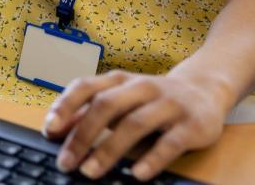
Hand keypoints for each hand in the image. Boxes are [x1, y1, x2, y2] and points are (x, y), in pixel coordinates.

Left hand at [41, 70, 227, 180]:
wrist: (204, 90)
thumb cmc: (152, 99)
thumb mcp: (121, 98)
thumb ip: (90, 110)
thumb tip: (56, 127)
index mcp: (121, 80)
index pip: (87, 86)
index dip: (66, 106)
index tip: (49, 129)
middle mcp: (143, 87)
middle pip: (107, 106)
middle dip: (83, 135)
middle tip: (66, 162)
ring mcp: (168, 104)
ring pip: (135, 124)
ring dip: (109, 149)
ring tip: (91, 172)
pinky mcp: (192, 124)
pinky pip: (170, 142)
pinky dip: (151, 159)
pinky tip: (136, 174)